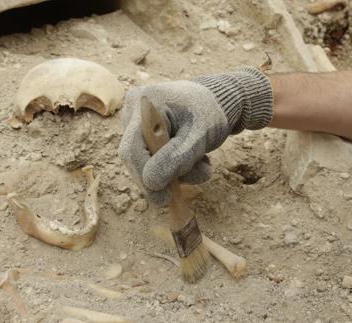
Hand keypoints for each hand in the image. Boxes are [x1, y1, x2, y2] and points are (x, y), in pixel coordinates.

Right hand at [118, 68, 272, 204]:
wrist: (219, 100)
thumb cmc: (211, 112)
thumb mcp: (199, 136)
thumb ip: (176, 158)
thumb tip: (150, 183)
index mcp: (144, 104)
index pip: (132, 150)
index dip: (144, 177)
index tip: (164, 197)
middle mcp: (134, 110)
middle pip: (135, 157)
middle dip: (165, 173)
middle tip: (196, 175)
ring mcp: (136, 121)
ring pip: (145, 161)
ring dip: (175, 171)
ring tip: (202, 162)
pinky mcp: (143, 132)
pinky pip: (151, 157)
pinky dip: (173, 165)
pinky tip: (192, 157)